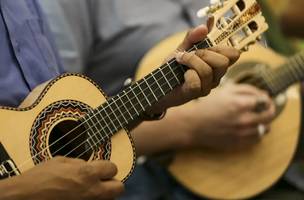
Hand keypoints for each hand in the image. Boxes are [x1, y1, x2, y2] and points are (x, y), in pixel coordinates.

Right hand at [0, 157, 123, 199]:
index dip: (107, 167)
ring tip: (91, 189)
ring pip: (109, 199)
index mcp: (87, 173)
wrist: (25, 197)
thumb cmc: (41, 177)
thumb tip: (89, 165)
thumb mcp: (61, 161)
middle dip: (113, 182)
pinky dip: (94, 199)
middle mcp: (92, 190)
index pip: (113, 168)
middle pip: (119, 188)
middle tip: (103, 180)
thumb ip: (80, 163)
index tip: (101, 168)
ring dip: (104, 193)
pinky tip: (83, 196)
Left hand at [148, 25, 239, 113]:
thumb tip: (206, 24)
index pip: (234, 54)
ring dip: (190, 61)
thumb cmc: (173, 67)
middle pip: (223, 62)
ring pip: (207, 71)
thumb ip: (193, 37)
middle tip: (189, 54)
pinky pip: (196, 82)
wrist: (158, 84)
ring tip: (180, 61)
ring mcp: (207, 87)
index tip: (207, 45)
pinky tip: (182, 75)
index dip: (223, 47)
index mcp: (216, 64)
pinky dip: (187, 74)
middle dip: (204, 53)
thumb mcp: (182, 48)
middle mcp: (216, 76)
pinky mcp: (196, 94)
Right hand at [182, 83, 274, 149]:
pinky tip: (248, 127)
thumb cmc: (208, 106)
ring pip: (265, 128)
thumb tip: (264, 94)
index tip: (262, 99)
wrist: (194, 126)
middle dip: (269, 109)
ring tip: (254, 118)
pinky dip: (257, 132)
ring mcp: (243, 133)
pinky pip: (258, 138)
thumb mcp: (225, 91)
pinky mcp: (240, 143)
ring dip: (263, 122)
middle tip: (263, 108)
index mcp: (241, 104)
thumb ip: (247, 89)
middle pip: (269, 115)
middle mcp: (244, 119)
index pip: (265, 100)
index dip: (265, 99)